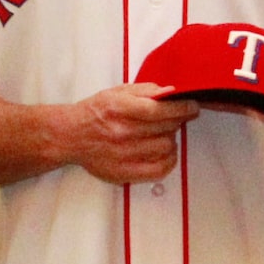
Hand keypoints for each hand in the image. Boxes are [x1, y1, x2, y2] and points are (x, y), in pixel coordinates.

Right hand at [54, 83, 199, 184]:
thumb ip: (145, 91)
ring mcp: (123, 154)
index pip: (159, 109)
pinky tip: (165, 152)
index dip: (182, 107)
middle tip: (175, 118)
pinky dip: (169, 160)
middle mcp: (121, 132)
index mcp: (119, 108)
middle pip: (166, 127)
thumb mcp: (117, 93)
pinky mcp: (124, 172)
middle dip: (177, 120)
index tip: (192, 106)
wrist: (71, 136)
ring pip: (166, 146)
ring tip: (163, 134)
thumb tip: (171, 92)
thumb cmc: (96, 113)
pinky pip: (159, 169)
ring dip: (170, 138)